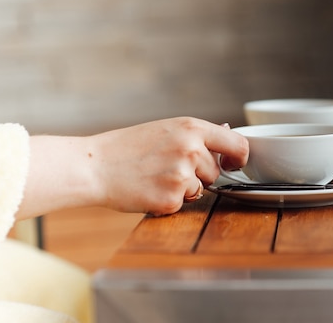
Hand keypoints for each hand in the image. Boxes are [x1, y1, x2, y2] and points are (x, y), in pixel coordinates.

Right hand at [19, 117, 248, 218]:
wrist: (93, 166)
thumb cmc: (128, 147)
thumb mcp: (166, 129)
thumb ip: (198, 134)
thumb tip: (230, 132)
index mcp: (192, 128)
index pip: (239, 144)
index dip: (239, 158)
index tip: (234, 164)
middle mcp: (191, 149)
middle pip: (216, 171)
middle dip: (200, 175)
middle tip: (169, 168)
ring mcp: (182, 175)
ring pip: (201, 189)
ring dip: (185, 189)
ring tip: (156, 177)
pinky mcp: (171, 198)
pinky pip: (183, 204)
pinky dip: (169, 202)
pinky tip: (149, 189)